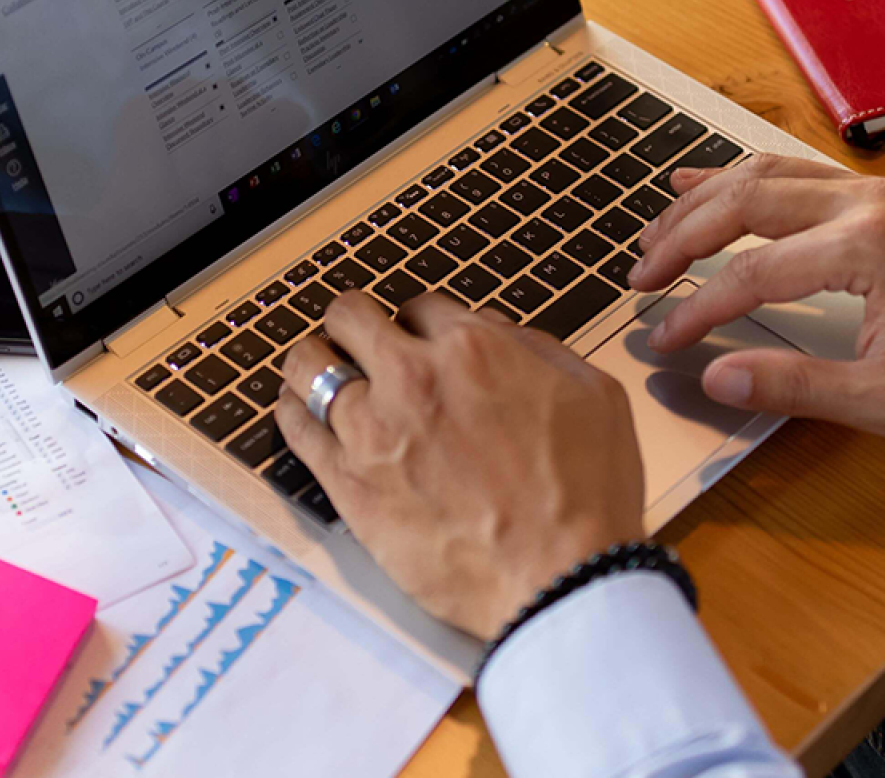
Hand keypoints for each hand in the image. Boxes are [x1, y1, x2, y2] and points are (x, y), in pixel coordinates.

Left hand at [275, 292, 645, 640]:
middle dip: (353, 322)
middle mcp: (411, 379)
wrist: (559, 578)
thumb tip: (498, 335)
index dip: (418, 322)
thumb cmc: (585, 494)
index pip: (418, 307)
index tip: (416, 338)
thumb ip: (536, 350)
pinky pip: (296, 429)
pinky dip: (291, 411)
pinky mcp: (348, 485)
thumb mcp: (593, 393)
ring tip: (315, 367)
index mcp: (472, 349)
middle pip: (349, 318)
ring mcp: (371, 432)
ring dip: (313, 360)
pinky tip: (294, 408)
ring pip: (309, 366)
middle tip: (355, 337)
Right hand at [630, 154, 884, 440]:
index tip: (664, 337)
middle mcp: (864, 204)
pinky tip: (703, 181)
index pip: (749, 273)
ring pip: (762, 175)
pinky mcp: (877, 197)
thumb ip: (792, 385)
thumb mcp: (883, 399)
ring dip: (702, 201)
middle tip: (639, 276)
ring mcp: (872, 192)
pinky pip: (791, 171)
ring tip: (655, 231)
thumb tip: (717, 377)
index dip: (696, 308)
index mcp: (864, 249)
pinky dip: (740, 177)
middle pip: (742, 203)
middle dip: (680, 239)